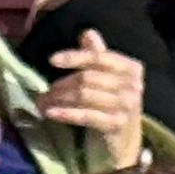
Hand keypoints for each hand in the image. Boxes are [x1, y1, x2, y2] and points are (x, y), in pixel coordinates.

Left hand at [35, 27, 143, 166]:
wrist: (123, 141)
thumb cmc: (111, 106)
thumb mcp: (106, 79)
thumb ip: (98, 56)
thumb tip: (88, 32)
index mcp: (131, 67)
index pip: (99, 57)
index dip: (75, 57)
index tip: (52, 60)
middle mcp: (133, 84)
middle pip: (88, 78)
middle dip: (61, 84)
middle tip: (42, 93)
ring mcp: (127, 105)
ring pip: (84, 96)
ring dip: (58, 99)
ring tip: (41, 104)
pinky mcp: (117, 124)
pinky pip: (86, 115)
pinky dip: (65, 113)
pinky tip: (50, 113)